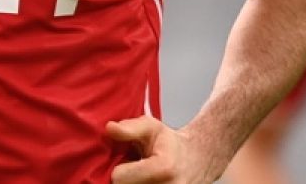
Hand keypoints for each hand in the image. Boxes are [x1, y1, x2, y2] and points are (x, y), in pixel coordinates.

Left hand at [107, 117, 224, 183]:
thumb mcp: (151, 127)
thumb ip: (130, 127)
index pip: (118, 178)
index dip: (118, 169)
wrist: (196, 162)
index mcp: (163, 168)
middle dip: (125, 179)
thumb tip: (110, 128)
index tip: (127, 162)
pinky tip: (144, 183)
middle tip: (134, 169)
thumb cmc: (170, 144)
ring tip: (140, 176)